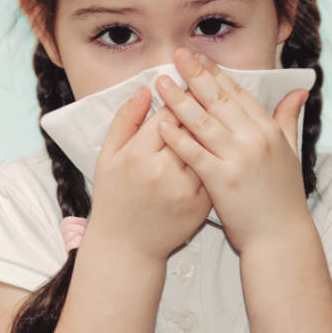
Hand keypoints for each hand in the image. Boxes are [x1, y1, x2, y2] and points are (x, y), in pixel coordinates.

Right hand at [88, 83, 212, 262]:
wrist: (127, 247)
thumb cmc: (114, 198)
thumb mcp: (108, 157)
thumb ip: (125, 120)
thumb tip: (146, 90)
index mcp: (138, 156)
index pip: (169, 114)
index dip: (180, 96)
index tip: (187, 85)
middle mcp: (163, 172)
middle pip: (193, 128)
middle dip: (202, 107)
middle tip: (208, 93)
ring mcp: (186, 190)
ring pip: (209, 148)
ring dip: (216, 129)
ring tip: (218, 116)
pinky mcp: (201, 205)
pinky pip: (215, 171)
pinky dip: (221, 156)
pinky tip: (224, 145)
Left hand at [155, 47, 309, 254]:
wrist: (280, 236)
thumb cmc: (282, 197)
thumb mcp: (290, 154)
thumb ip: (288, 120)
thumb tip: (298, 91)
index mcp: (269, 131)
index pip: (239, 95)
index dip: (217, 74)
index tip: (200, 57)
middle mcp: (254, 140)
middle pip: (219, 101)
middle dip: (197, 75)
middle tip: (178, 55)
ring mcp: (238, 159)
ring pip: (204, 123)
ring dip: (180, 100)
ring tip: (163, 83)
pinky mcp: (222, 181)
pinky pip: (195, 154)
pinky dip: (178, 138)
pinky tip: (161, 124)